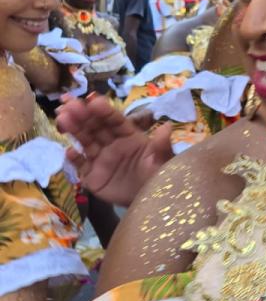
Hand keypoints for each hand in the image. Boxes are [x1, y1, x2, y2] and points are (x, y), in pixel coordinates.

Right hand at [56, 95, 173, 206]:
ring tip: (63, 118)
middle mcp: (112, 144)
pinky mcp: (92, 176)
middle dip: (83, 115)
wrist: (150, 200)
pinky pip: (81, 165)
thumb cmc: (158, 176)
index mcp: (130, 136)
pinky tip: (70, 151)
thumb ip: (162, 145)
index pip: (115, 121)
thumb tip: (167, 126)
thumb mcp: (163, 160)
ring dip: (74, 130)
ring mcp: (100, 159)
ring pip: (86, 141)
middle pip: (96, 127)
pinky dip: (74, 159)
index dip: (104, 111)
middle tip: (69, 104)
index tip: (93, 101)